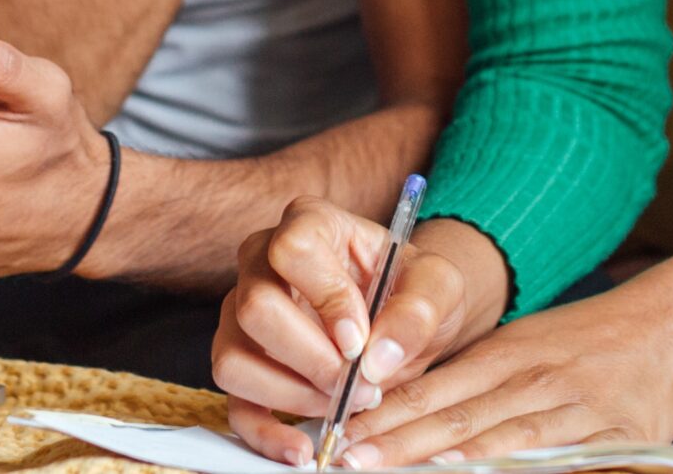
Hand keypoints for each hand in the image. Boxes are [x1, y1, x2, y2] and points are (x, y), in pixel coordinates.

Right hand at [213, 201, 505, 465]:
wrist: (405, 316)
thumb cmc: (413, 288)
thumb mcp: (438, 286)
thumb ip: (418, 310)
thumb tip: (377, 357)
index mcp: (310, 224)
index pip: (293, 250)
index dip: (325, 299)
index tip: (360, 339)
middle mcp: (262, 262)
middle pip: (254, 307)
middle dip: (311, 358)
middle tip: (358, 381)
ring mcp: (242, 314)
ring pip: (233, 358)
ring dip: (291, 394)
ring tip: (342, 403)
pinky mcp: (244, 362)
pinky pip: (234, 403)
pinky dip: (264, 434)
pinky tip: (303, 449)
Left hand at [328, 293, 672, 468]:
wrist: (668, 328)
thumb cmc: (584, 342)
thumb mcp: (524, 345)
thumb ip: (472, 378)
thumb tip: (406, 407)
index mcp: (508, 353)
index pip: (436, 388)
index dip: (390, 416)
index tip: (346, 436)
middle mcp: (536, 377)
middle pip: (459, 418)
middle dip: (402, 444)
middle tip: (352, 460)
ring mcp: (576, 407)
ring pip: (504, 438)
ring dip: (450, 458)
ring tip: (403, 470)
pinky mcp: (616, 434)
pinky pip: (567, 458)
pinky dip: (528, 466)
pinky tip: (494, 473)